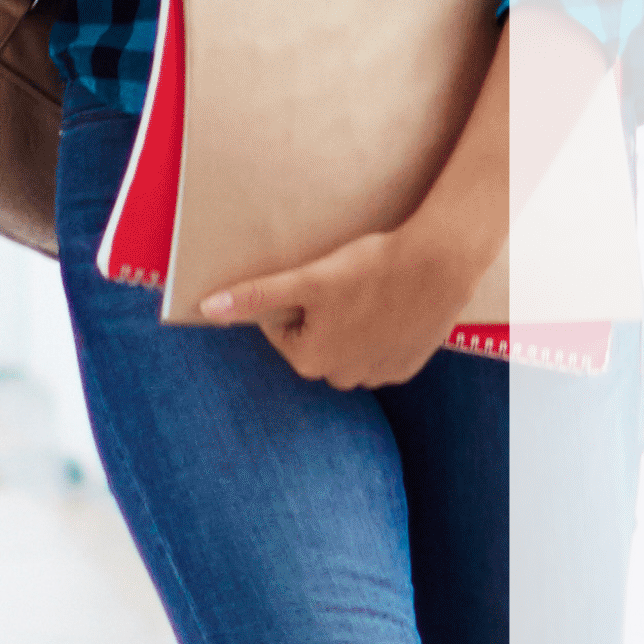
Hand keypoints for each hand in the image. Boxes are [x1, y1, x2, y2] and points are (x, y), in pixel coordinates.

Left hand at [200, 223, 489, 390]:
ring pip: (348, 344)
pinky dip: (380, 330)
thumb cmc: (369, 269)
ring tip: (369, 290)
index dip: (296, 298)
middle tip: (344, 282)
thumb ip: (255, 297)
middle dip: (322, 314)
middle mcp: (342, 379)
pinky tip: (391, 305)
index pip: (283, 327)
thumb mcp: (306, 280)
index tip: (320, 279)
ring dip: (351, 323)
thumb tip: (206, 309)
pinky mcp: (406, 367)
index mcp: (311, 361)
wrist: (438, 264)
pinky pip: (379, 350)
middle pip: (315, 338)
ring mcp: (377, 376)